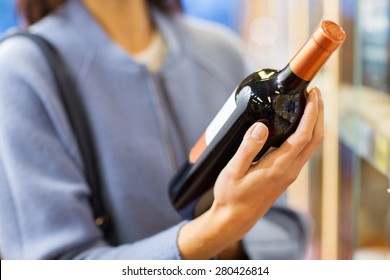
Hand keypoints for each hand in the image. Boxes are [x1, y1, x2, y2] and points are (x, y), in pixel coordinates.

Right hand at [178, 87, 322, 258]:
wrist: (234, 219)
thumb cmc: (231, 196)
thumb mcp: (233, 171)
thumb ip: (248, 148)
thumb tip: (261, 126)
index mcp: (278, 167)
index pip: (304, 136)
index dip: (312, 113)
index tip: (313, 94)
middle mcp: (289, 171)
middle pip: (316, 139)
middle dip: (319, 114)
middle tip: (315, 93)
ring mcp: (289, 174)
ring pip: (311, 146)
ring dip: (315, 124)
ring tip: (308, 105)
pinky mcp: (285, 176)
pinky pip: (303, 152)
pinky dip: (306, 134)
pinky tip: (296, 126)